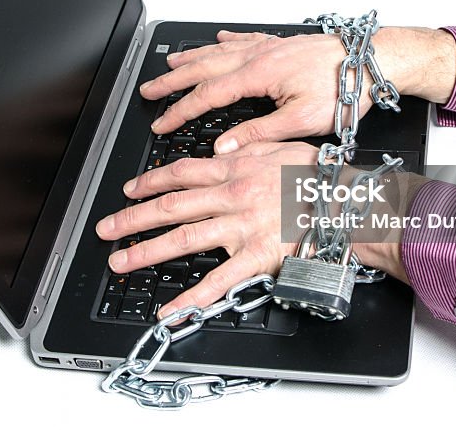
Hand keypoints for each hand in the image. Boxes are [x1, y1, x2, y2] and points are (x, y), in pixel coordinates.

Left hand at [95, 142, 317, 316]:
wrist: (348, 205)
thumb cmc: (318, 178)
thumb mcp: (280, 146)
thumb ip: (247, 146)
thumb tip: (218, 149)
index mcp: (236, 168)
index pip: (181, 173)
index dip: (150, 182)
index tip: (131, 190)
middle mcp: (231, 197)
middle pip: (171, 207)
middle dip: (133, 218)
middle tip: (107, 229)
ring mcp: (241, 228)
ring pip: (183, 239)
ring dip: (146, 251)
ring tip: (120, 262)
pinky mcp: (255, 258)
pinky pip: (217, 281)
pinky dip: (191, 298)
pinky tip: (169, 310)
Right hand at [140, 27, 455, 154]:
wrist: (371, 59)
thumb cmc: (343, 88)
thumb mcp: (302, 121)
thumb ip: (259, 134)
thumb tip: (225, 148)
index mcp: (258, 75)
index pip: (207, 96)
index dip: (180, 111)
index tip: (162, 123)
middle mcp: (259, 56)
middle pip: (203, 67)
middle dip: (172, 80)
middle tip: (149, 90)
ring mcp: (268, 47)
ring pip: (218, 51)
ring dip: (191, 58)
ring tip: (170, 63)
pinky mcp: (281, 44)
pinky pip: (244, 39)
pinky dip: (225, 41)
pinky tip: (219, 40)